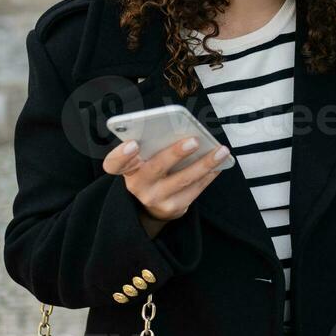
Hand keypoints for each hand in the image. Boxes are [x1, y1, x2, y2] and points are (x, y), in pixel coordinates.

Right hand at [103, 137, 228, 222]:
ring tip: (220, 150)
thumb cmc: (150, 172)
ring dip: (205, 163)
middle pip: (156, 168)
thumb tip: (180, 128)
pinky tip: (220, 163)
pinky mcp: (173, 208)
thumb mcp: (143, 160)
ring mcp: (156, 198)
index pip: (114, 164)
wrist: (152, 206)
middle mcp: (138, 185)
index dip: (122, 155)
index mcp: (127, 169)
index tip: (133, 144)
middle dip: (176, 153)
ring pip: (183, 179)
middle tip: (194, 140)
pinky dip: (210, 174)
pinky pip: (196, 189)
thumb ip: (153, 146)